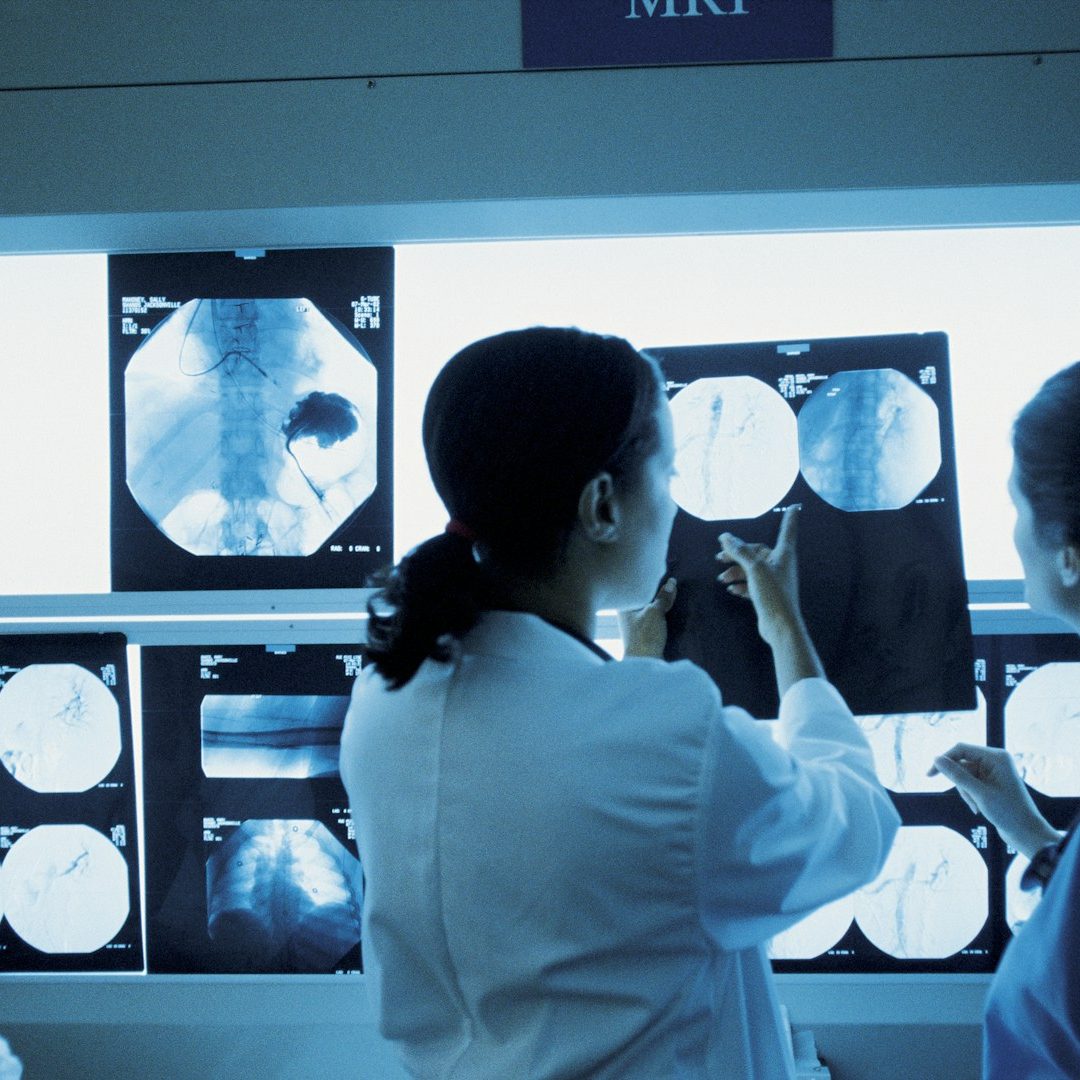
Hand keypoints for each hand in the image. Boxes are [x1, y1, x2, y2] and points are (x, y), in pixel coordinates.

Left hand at [618, 577, 676, 658]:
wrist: (644, 663)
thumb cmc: (644, 636)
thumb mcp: (655, 612)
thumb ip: (663, 597)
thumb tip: (671, 582)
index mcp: (624, 607)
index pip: (635, 589)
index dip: (646, 581)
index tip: (659, 572)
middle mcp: (626, 615)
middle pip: (642, 599)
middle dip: (655, 593)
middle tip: (669, 581)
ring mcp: (635, 625)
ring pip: (648, 609)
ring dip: (659, 604)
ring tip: (672, 594)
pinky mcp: (644, 634)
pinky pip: (653, 619)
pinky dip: (661, 615)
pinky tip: (671, 611)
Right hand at [717, 507, 823, 692]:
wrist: (780, 626)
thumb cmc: (773, 594)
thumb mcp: (754, 568)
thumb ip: (739, 551)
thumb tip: (725, 537)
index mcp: (783, 555)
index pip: (787, 530)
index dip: (790, 518)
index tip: (795, 506)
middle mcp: (781, 565)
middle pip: (758, 552)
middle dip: (738, 553)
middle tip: (719, 556)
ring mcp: (774, 581)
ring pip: (752, 569)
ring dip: (736, 571)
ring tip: (722, 578)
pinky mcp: (768, 595)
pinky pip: (752, 583)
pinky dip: (741, 584)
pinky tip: (731, 589)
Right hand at [929, 743, 1061, 857]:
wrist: (1027, 833)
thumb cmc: (1008, 812)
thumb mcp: (979, 793)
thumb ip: (957, 775)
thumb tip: (936, 759)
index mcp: (996, 757)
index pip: (962, 749)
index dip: (944, 760)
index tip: (930, 774)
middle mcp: (995, 761)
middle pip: (962, 764)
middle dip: (961, 783)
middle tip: (970, 799)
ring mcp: (993, 772)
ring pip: (965, 775)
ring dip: (966, 792)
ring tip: (976, 806)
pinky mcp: (992, 782)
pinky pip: (971, 783)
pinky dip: (970, 795)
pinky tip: (978, 807)